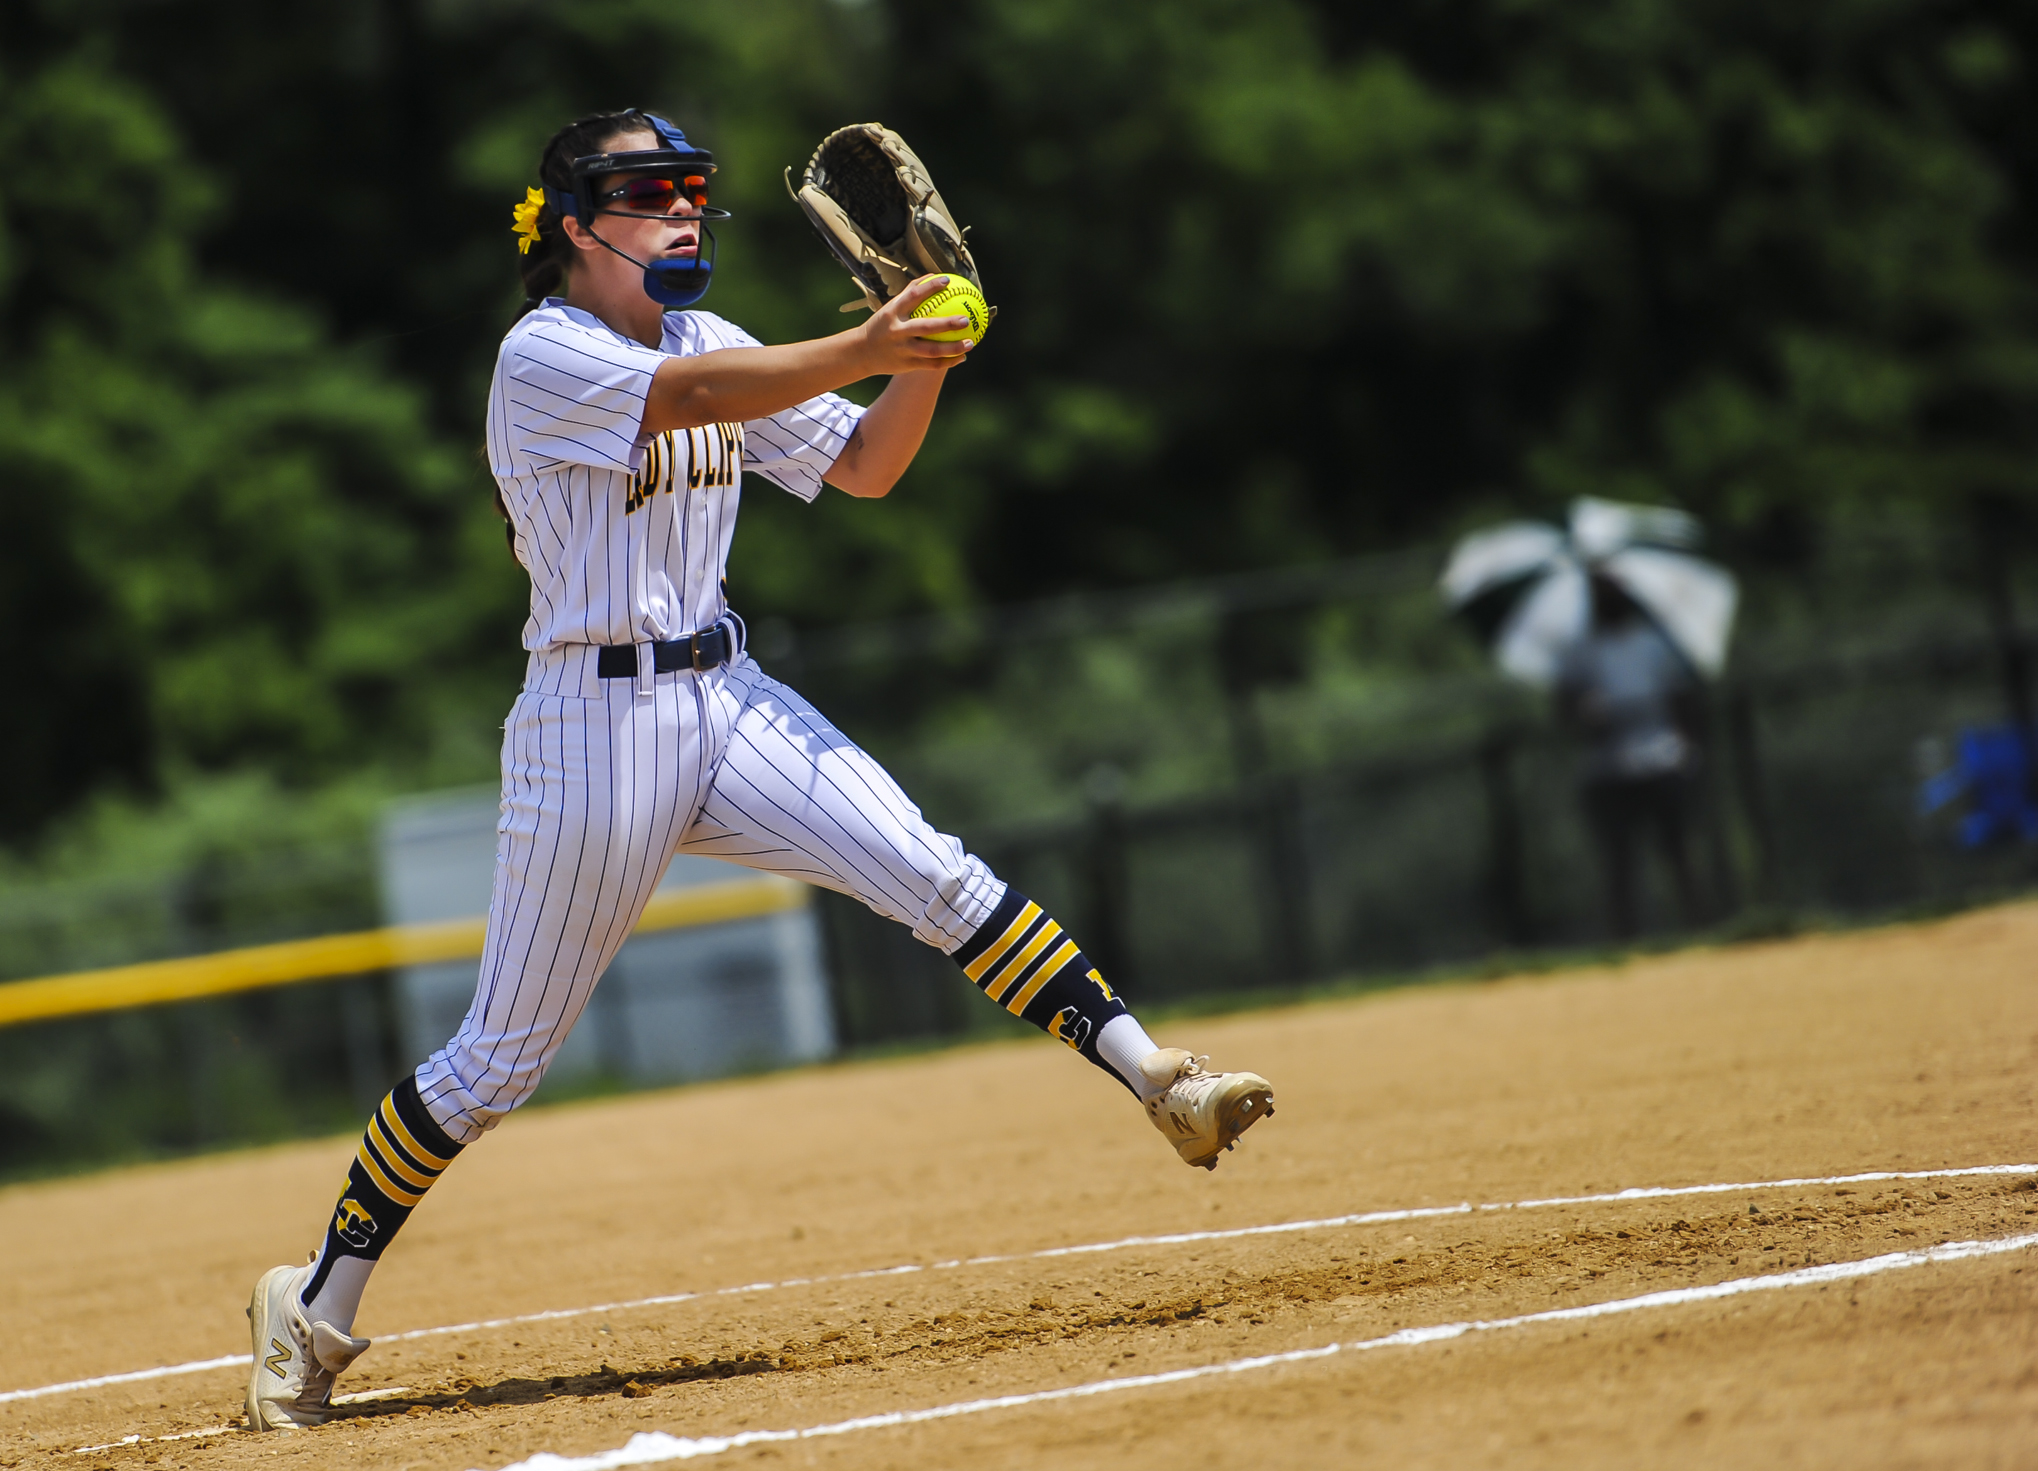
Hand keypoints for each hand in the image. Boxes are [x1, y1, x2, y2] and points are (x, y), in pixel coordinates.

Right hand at [854, 275, 973, 374]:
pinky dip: (948, 361)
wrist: (861, 352)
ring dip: (953, 348)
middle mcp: (897, 331)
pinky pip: (932, 364)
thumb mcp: (890, 307)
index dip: (930, 287)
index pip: (913, 296)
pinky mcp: (907, 364)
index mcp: (892, 312)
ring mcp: (902, 349)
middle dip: (948, 323)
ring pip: (932, 350)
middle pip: (926, 327)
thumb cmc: (882, 325)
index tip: (947, 280)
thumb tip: (933, 276)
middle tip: (966, 319)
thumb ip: (910, 292)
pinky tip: (962, 357)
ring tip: (971, 342)